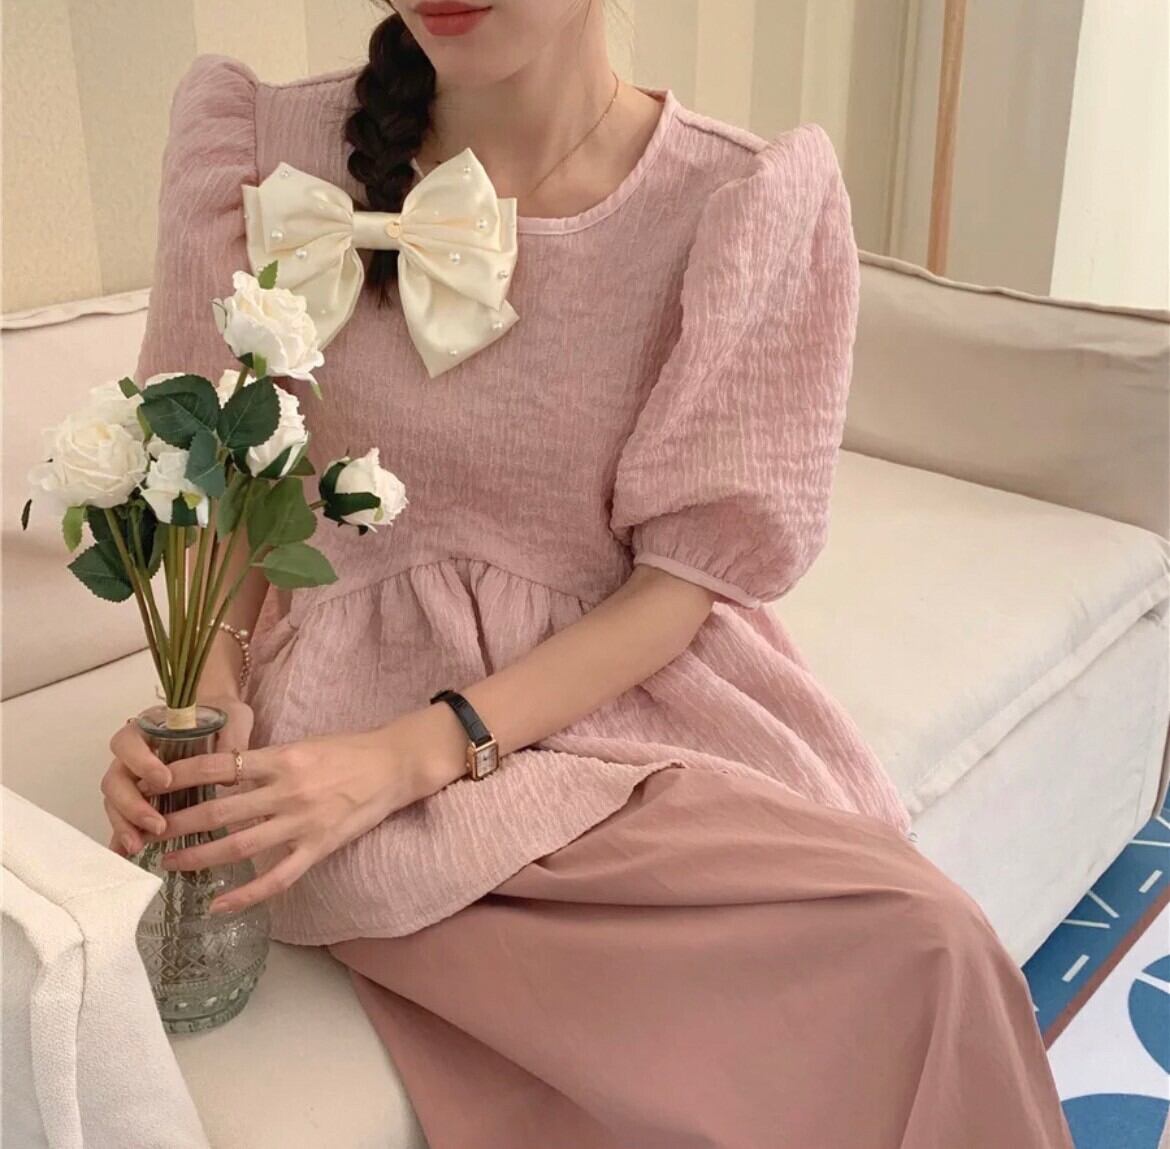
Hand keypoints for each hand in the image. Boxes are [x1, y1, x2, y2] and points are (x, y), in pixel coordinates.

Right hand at [102, 694, 253, 856]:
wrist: (222, 717)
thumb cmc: (224, 714)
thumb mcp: (234, 716)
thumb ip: (232, 735)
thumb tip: (230, 766)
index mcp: (149, 727)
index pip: (129, 742)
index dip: (142, 762)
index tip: (165, 780)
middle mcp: (134, 752)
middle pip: (115, 778)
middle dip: (131, 805)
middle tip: (157, 825)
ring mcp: (134, 775)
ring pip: (115, 800)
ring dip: (125, 824)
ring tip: (140, 846)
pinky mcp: (141, 795)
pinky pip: (125, 815)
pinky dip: (123, 833)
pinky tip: (127, 854)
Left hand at [133, 704, 466, 914]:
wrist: (394, 765)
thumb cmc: (348, 750)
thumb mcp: (302, 744)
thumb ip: (265, 760)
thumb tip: (223, 771)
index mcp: (282, 758)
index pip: (220, 766)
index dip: (183, 776)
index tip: (154, 783)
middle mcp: (288, 790)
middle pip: (220, 811)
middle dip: (179, 823)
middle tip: (148, 831)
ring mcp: (303, 822)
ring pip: (240, 846)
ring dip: (200, 858)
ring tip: (170, 864)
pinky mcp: (318, 847)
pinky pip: (277, 878)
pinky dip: (246, 896)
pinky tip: (219, 906)